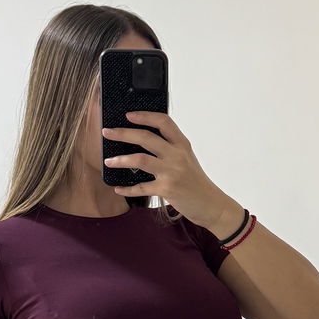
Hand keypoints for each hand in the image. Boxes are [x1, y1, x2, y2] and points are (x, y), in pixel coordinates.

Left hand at [101, 109, 228, 231]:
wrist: (211, 204)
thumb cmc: (196, 181)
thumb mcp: (187, 159)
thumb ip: (170, 148)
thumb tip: (144, 139)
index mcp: (182, 144)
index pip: (163, 122)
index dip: (144, 116)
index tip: (128, 114)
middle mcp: (177, 155)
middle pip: (146, 137)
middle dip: (123, 133)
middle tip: (107, 132)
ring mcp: (172, 172)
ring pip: (140, 159)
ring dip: (120, 159)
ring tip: (108, 161)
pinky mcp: (166, 189)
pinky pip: (141, 187)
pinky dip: (127, 188)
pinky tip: (118, 188)